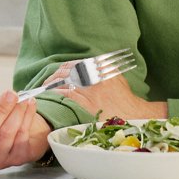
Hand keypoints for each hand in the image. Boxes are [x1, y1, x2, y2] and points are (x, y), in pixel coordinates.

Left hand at [45, 60, 166, 118]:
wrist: (133, 114)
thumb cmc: (124, 98)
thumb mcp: (115, 76)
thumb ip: (101, 69)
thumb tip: (89, 67)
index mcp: (97, 67)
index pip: (72, 64)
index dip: (60, 70)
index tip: (55, 75)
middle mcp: (91, 74)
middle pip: (65, 71)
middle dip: (53, 77)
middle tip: (46, 84)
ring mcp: (87, 87)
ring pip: (62, 82)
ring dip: (51, 85)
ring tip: (44, 90)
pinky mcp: (84, 101)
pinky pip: (64, 94)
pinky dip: (55, 94)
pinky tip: (50, 97)